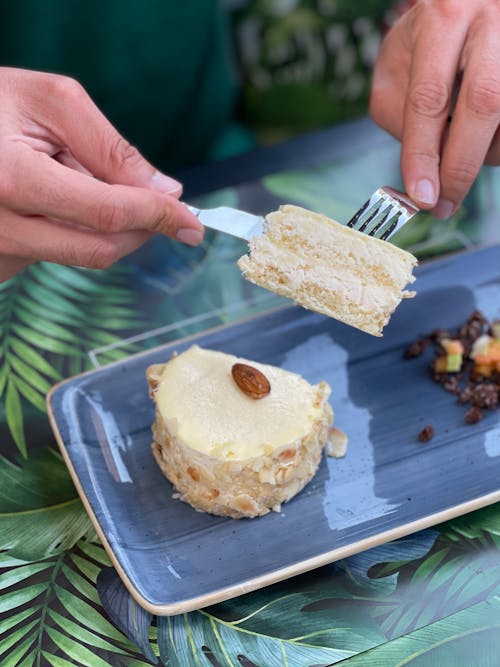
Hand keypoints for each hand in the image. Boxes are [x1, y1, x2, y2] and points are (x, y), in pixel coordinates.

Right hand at [0, 67, 203, 281]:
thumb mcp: (51, 102)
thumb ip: (111, 147)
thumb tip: (165, 191)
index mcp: (12, 179)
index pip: (106, 212)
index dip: (157, 216)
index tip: (191, 222)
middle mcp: (1, 227)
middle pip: (101, 247)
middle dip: (142, 229)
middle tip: (160, 205)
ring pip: (82, 255)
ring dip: (104, 225)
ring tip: (72, 177)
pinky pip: (58, 255)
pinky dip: (75, 230)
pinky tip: (52, 199)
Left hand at [370, 0, 499, 217]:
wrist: (472, 1)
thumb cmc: (430, 36)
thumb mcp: (397, 62)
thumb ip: (398, 111)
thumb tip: (423, 170)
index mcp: (443, 16)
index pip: (429, 97)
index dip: (424, 154)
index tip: (422, 196)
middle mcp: (490, 16)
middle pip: (483, 103)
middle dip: (461, 165)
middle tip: (445, 203)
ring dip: (486, 153)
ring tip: (462, 154)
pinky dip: (498, 142)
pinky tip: (484, 138)